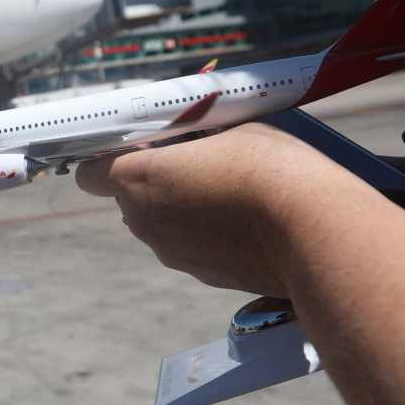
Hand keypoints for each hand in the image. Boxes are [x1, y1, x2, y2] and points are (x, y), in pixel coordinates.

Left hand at [75, 124, 342, 297]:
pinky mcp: (201, 275)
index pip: (90, 173)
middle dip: (153, 180)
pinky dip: (205, 234)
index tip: (142, 147)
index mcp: (136, 180)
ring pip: (159, 223)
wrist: (314, 229)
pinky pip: (189, 246)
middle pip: (128, 197)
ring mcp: (170, 252)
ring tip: (227, 191)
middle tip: (194, 161)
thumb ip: (190, 137)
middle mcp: (142, 221)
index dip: (110, 159)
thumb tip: (187, 133)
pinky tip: (243, 221)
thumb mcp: (225, 129)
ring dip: (180, 208)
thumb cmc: (267, 165)